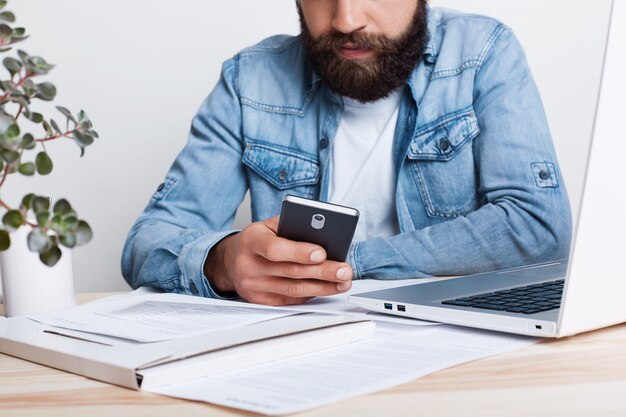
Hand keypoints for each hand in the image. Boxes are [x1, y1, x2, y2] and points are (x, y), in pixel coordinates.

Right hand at [204, 216, 352, 304]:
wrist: (230, 261)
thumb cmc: (257, 239)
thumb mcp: (268, 225)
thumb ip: (291, 226)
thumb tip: (323, 233)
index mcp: (251, 240)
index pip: (274, 249)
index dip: (299, 252)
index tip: (322, 253)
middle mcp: (249, 265)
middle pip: (291, 272)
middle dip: (322, 272)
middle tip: (345, 270)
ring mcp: (254, 286)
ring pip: (294, 290)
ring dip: (323, 287)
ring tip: (343, 282)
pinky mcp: (261, 300)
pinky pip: (291, 299)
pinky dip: (312, 293)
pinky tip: (327, 288)